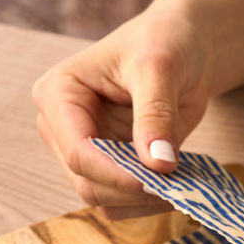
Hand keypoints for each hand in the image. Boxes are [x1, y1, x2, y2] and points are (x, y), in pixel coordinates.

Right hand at [32, 0, 211, 215]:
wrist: (181, 47)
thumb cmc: (163, 41)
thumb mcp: (161, 67)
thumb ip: (156, 114)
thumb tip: (159, 164)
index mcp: (58, 94)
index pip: (78, 152)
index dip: (117, 173)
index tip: (160, 179)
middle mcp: (61, 127)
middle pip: (87, 182)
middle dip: (134, 190)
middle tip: (182, 186)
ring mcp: (82, 150)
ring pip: (103, 199)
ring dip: (144, 200)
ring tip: (185, 182)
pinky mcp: (106, 166)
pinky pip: (121, 201)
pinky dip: (149, 201)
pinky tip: (177, 183)